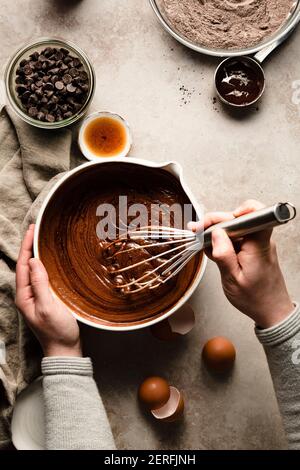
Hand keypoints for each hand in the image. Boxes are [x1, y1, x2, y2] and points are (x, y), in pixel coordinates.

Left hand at [15, 225, 81, 356]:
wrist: (65, 351)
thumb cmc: (57, 331)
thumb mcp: (49, 306)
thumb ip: (40, 284)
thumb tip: (35, 261)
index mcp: (24, 296)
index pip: (23, 265)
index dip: (27, 246)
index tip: (32, 229)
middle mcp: (27, 295)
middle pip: (26, 265)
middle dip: (29, 246)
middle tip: (36, 229)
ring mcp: (35, 297)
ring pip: (33, 270)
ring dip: (35, 253)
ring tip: (40, 239)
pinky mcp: (45, 299)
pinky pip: (41, 277)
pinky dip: (44, 264)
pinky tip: (50, 260)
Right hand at [191, 200, 293, 327]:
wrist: (270, 310)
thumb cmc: (255, 298)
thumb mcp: (233, 280)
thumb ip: (224, 255)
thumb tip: (215, 234)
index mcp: (258, 245)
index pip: (255, 215)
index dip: (237, 212)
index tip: (217, 222)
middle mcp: (259, 240)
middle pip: (237, 219)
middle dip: (215, 223)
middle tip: (197, 231)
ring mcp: (255, 243)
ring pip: (234, 227)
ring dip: (216, 232)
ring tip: (201, 241)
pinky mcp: (251, 248)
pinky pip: (235, 237)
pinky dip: (222, 241)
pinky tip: (212, 249)